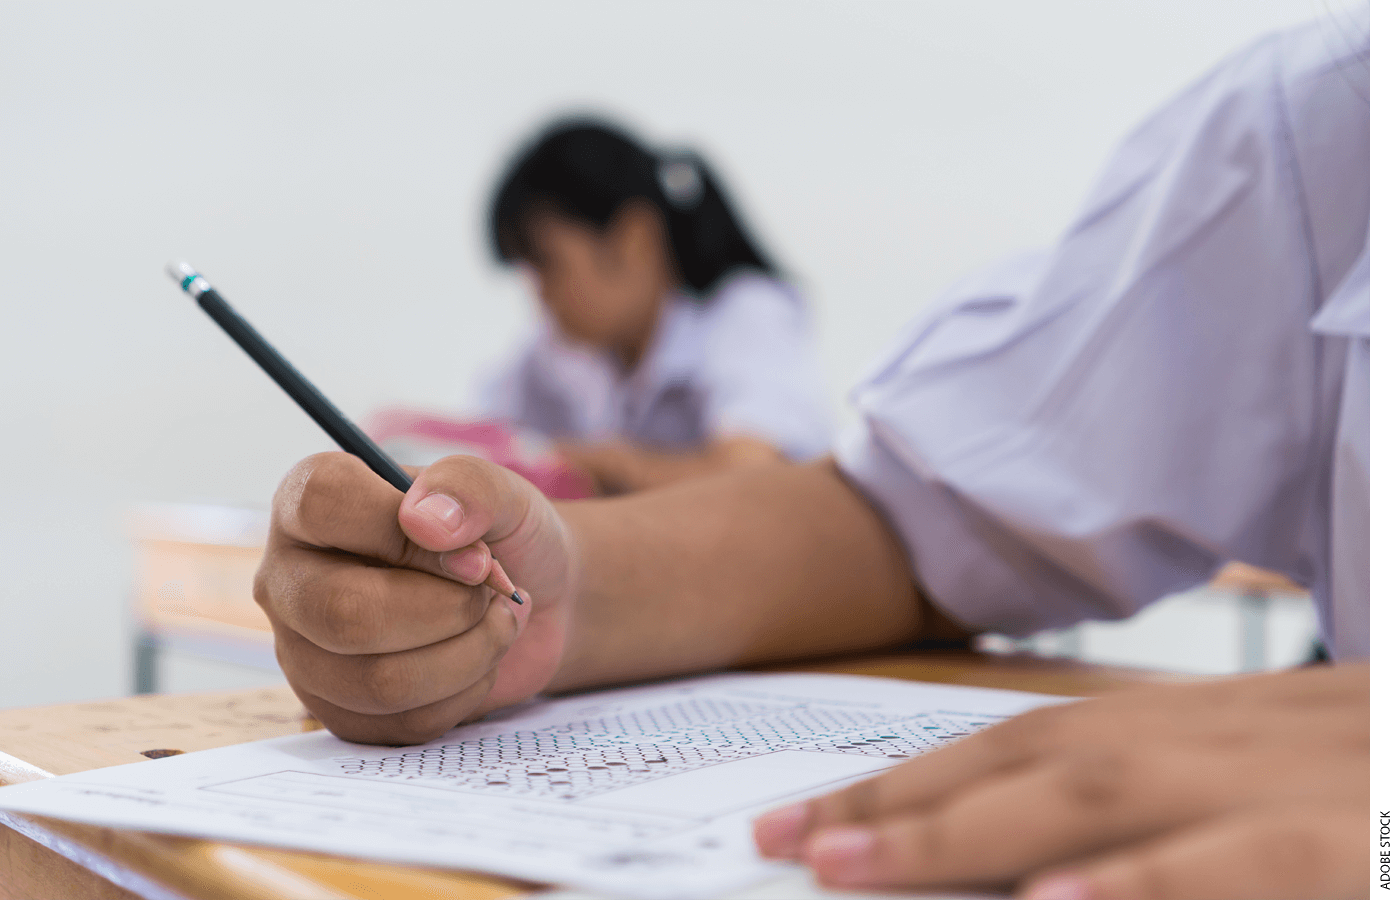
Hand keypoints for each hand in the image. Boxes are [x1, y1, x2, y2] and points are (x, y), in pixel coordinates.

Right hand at [255, 452, 576, 744]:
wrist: (527, 602)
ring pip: (379, 681)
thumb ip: (470, 486)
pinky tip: (475, 659)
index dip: (402, 529)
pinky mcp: (338, 710)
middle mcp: (290, 577)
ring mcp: (305, 651)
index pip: (322, 504)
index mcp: (310, 502)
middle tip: (491, 593)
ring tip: (495, 622)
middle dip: (448, 609)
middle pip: (344, 613)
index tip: (467, 550)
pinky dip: (466, 691)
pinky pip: (403, 723)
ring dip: (470, 653)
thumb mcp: (501, 492)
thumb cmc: (498, 537)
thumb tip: (424, 520)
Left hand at [754, 663, 1369, 898]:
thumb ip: (1185, 821)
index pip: (1046, 735)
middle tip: (782, 838)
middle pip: (1045, 755)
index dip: (922, 772)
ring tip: (849, 864)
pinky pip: (1249, 863)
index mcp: (1234, 722)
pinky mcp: (1365, 850)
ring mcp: (1313, 781)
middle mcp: (1255, 731)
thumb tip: (1051, 872)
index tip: (816, 813)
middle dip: (904, 800)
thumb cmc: (1391, 794)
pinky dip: (1148, 884)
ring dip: (971, 830)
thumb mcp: (1300, 786)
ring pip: (1112, 793)